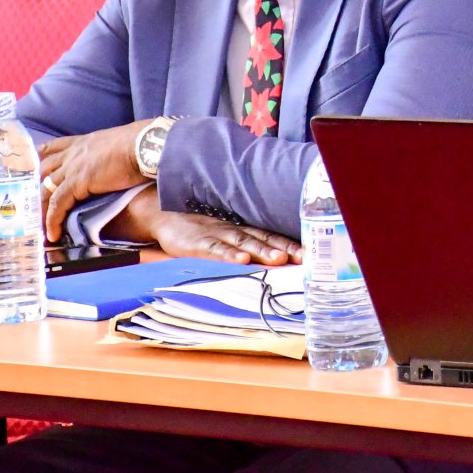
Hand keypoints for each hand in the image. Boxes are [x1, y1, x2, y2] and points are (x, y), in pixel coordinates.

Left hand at [39, 120, 151, 241]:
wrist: (145, 145)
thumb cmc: (141, 143)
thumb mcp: (119, 143)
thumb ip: (109, 154)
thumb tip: (117, 161)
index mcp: (84, 142)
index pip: (54, 147)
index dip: (41, 158)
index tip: (34, 169)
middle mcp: (73, 153)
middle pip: (43, 170)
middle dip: (34, 188)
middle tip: (31, 206)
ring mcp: (73, 167)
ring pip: (46, 189)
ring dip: (40, 209)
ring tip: (39, 226)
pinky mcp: (77, 183)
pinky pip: (57, 204)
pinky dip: (53, 220)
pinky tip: (53, 233)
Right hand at [110, 186, 301, 265]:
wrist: (162, 214)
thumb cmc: (197, 227)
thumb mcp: (222, 233)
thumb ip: (243, 241)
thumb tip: (272, 257)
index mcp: (241, 228)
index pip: (270, 235)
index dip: (291, 243)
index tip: (310, 253)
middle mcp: (233, 229)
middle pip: (263, 238)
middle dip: (284, 248)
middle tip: (304, 257)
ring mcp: (216, 234)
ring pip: (243, 242)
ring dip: (262, 250)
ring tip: (279, 259)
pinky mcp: (197, 242)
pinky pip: (215, 248)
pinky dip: (229, 253)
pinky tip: (241, 259)